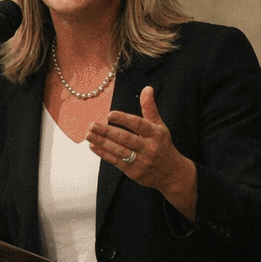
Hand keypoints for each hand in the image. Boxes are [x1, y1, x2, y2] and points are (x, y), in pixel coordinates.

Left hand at [87, 85, 197, 220]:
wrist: (172, 173)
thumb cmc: (162, 145)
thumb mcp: (159, 126)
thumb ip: (149, 108)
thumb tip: (147, 88)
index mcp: (156, 134)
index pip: (139, 125)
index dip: (124, 119)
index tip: (110, 115)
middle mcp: (150, 147)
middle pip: (126, 138)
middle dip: (107, 132)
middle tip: (92, 125)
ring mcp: (142, 161)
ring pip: (119, 150)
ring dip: (102, 143)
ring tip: (89, 135)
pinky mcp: (134, 172)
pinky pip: (116, 161)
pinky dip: (104, 154)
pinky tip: (93, 146)